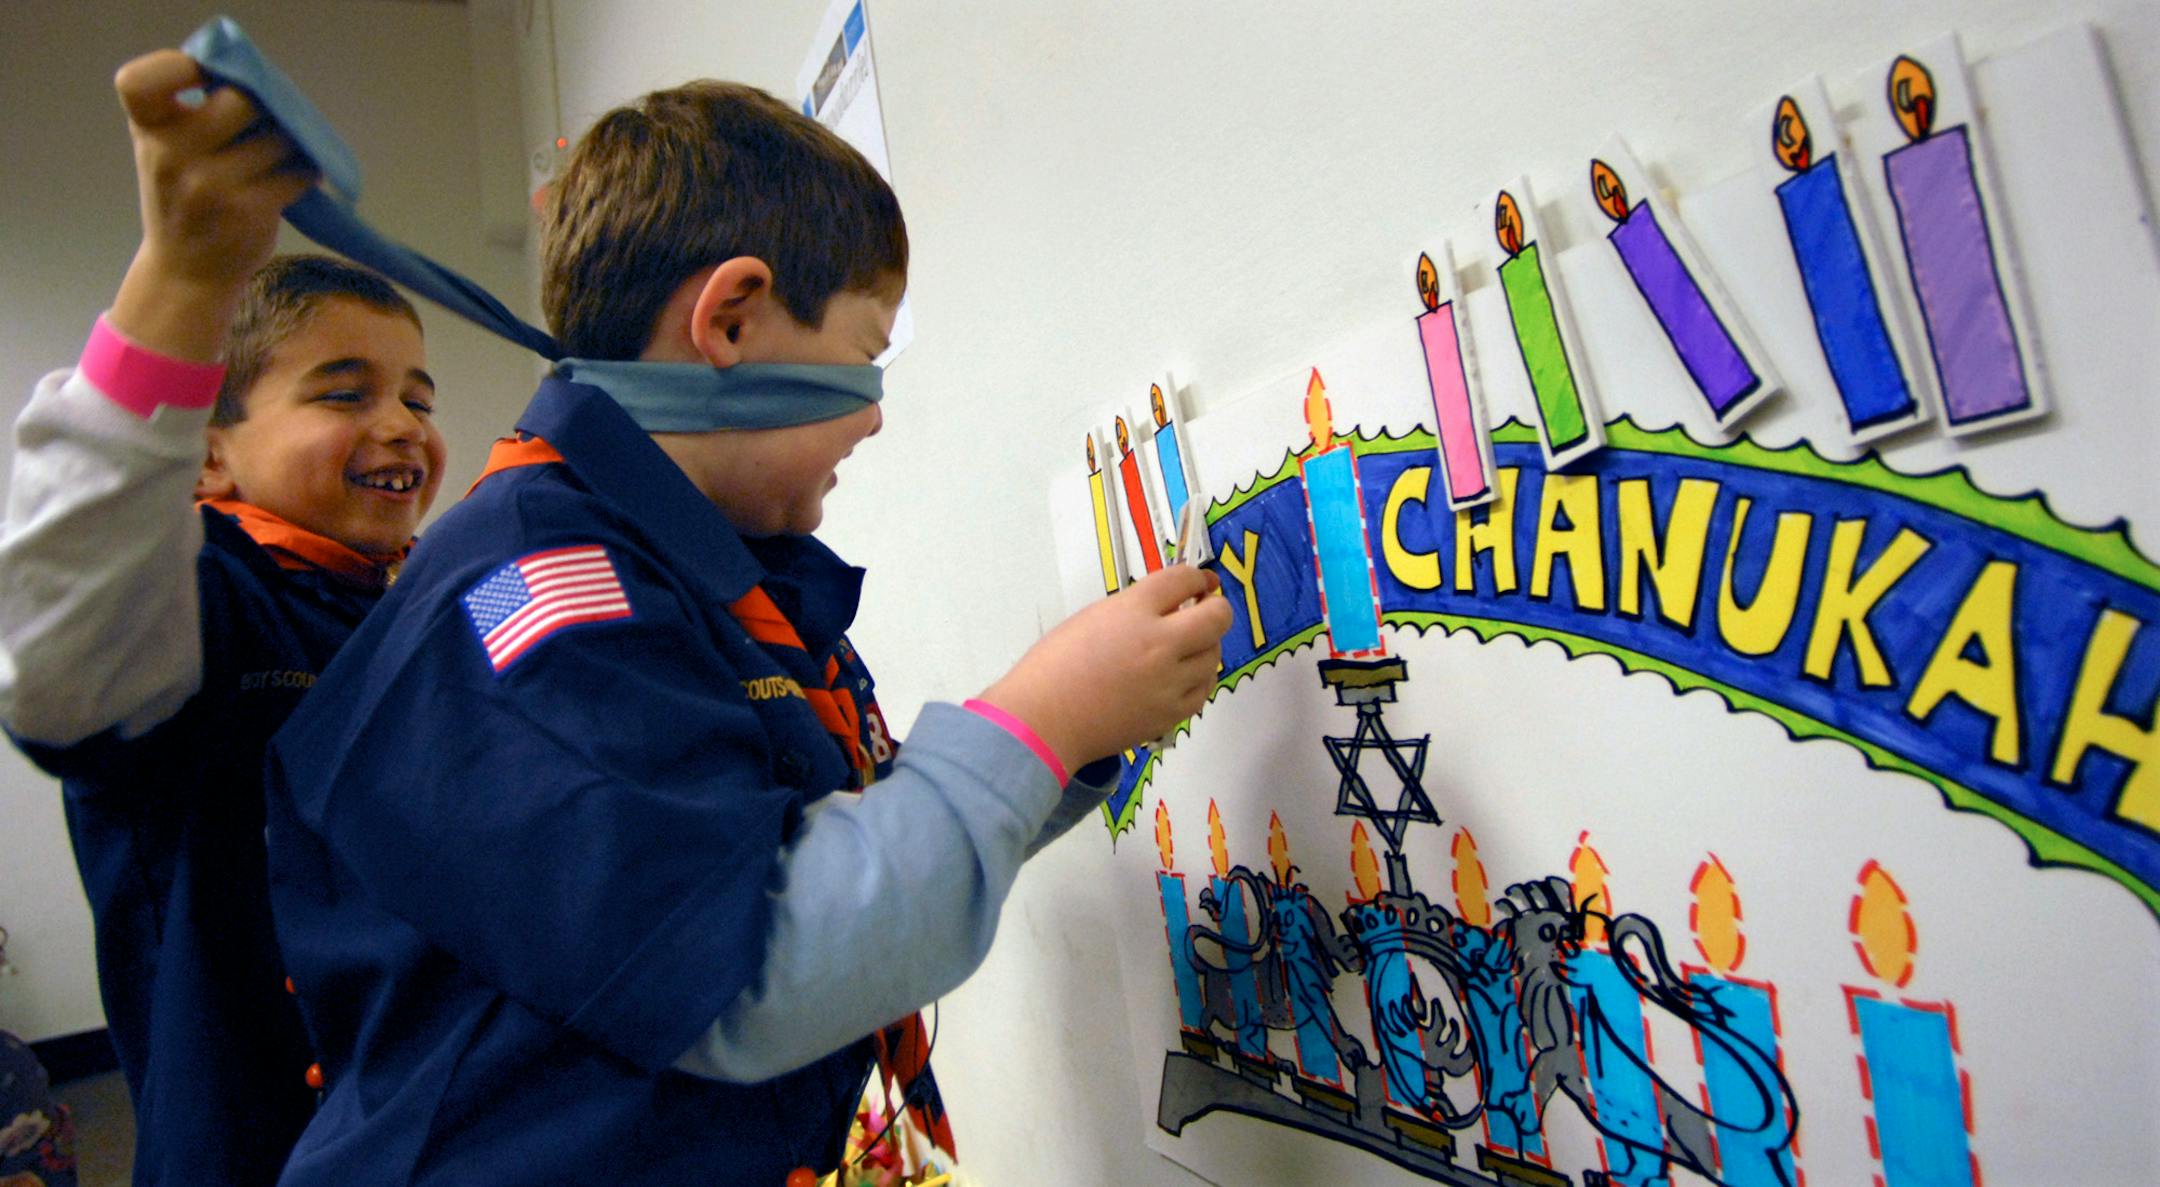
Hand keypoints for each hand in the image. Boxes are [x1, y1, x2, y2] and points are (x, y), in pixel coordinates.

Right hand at [106, 49, 318, 361]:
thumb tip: (258, 77)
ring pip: (279, 137)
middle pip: (241, 100)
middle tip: (269, 119)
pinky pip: (298, 172)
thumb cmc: (182, 197)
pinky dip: (306, 172)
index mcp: (147, 130)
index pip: (139, 81)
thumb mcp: (166, 150)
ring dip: (292, 142)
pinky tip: (297, 177)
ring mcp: (211, 185)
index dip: (176, 67)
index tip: (206, 75)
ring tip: (284, 153)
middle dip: (264, 106)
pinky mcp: (250, 210)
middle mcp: (172, 155)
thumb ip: (189, 112)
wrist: (186, 274)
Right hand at [977, 564, 1234, 771]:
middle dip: (1216, 608)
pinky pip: (1204, 689)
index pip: (1183, 580)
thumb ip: (1134, 608)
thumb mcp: (1092, 617)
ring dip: (1205, 645)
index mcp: (1133, 611)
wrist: (1044, 720)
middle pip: (1217, 616)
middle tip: (1206, 610)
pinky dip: (1198, 678)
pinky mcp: (1172, 713)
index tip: (1199, 582)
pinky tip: (1181, 677)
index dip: (1195, 577)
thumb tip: (1168, 608)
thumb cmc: (1054, 666)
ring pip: (1214, 655)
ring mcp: (1170, 681)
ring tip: (1185, 647)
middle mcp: (1160, 643)